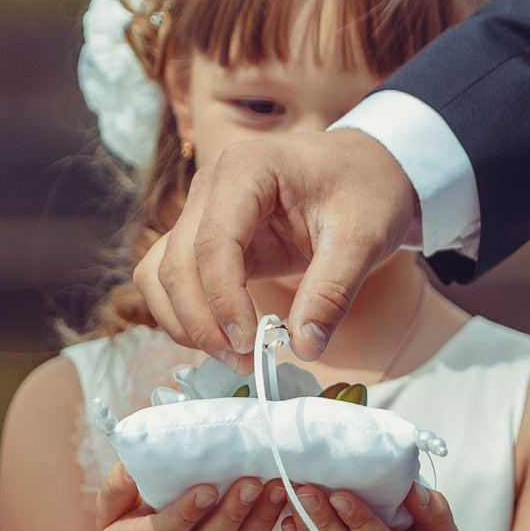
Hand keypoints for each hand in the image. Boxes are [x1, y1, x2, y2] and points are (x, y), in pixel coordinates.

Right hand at [137, 128, 418, 365]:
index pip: (214, 241)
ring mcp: (201, 211)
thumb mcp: (362, 238)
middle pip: (178, 263)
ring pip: (163, 274)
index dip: (223, 299)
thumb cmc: (365, 190)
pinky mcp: (205, 238)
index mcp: (246, 168)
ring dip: (187, 322)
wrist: (365, 172)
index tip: (249, 343)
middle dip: (203, 321)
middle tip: (245, 361)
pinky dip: (186, 314)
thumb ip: (332, 291)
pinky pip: (173, 279)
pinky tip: (222, 339)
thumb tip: (305, 346)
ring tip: (234, 356)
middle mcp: (211, 186)